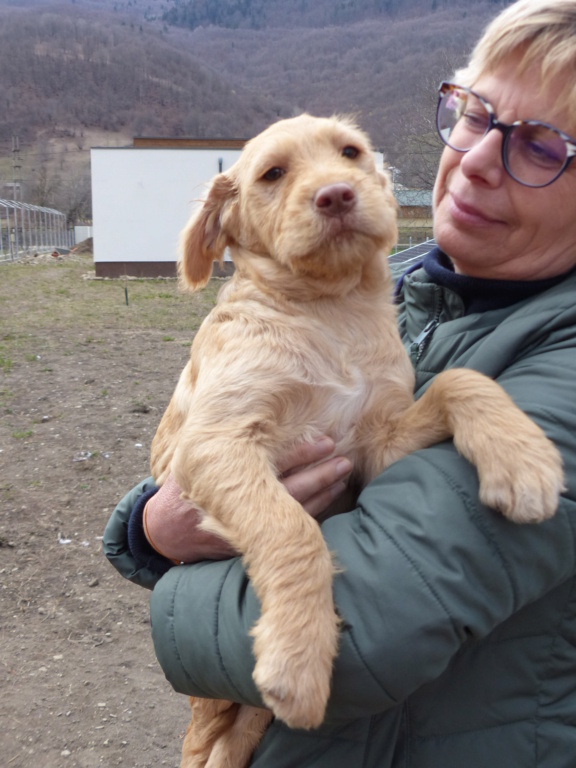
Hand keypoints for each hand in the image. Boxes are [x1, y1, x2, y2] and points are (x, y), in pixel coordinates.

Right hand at [144, 437, 351, 563]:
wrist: (165, 534)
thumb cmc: (181, 490)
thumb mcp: (192, 463)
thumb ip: (219, 444)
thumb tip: (249, 412)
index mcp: (226, 480)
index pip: (271, 464)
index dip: (301, 454)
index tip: (325, 442)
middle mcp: (240, 505)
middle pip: (289, 489)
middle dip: (319, 473)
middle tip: (343, 459)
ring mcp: (247, 528)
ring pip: (295, 511)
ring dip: (322, 491)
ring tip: (342, 473)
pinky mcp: (253, 542)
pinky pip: (289, 528)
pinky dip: (313, 511)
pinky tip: (329, 496)